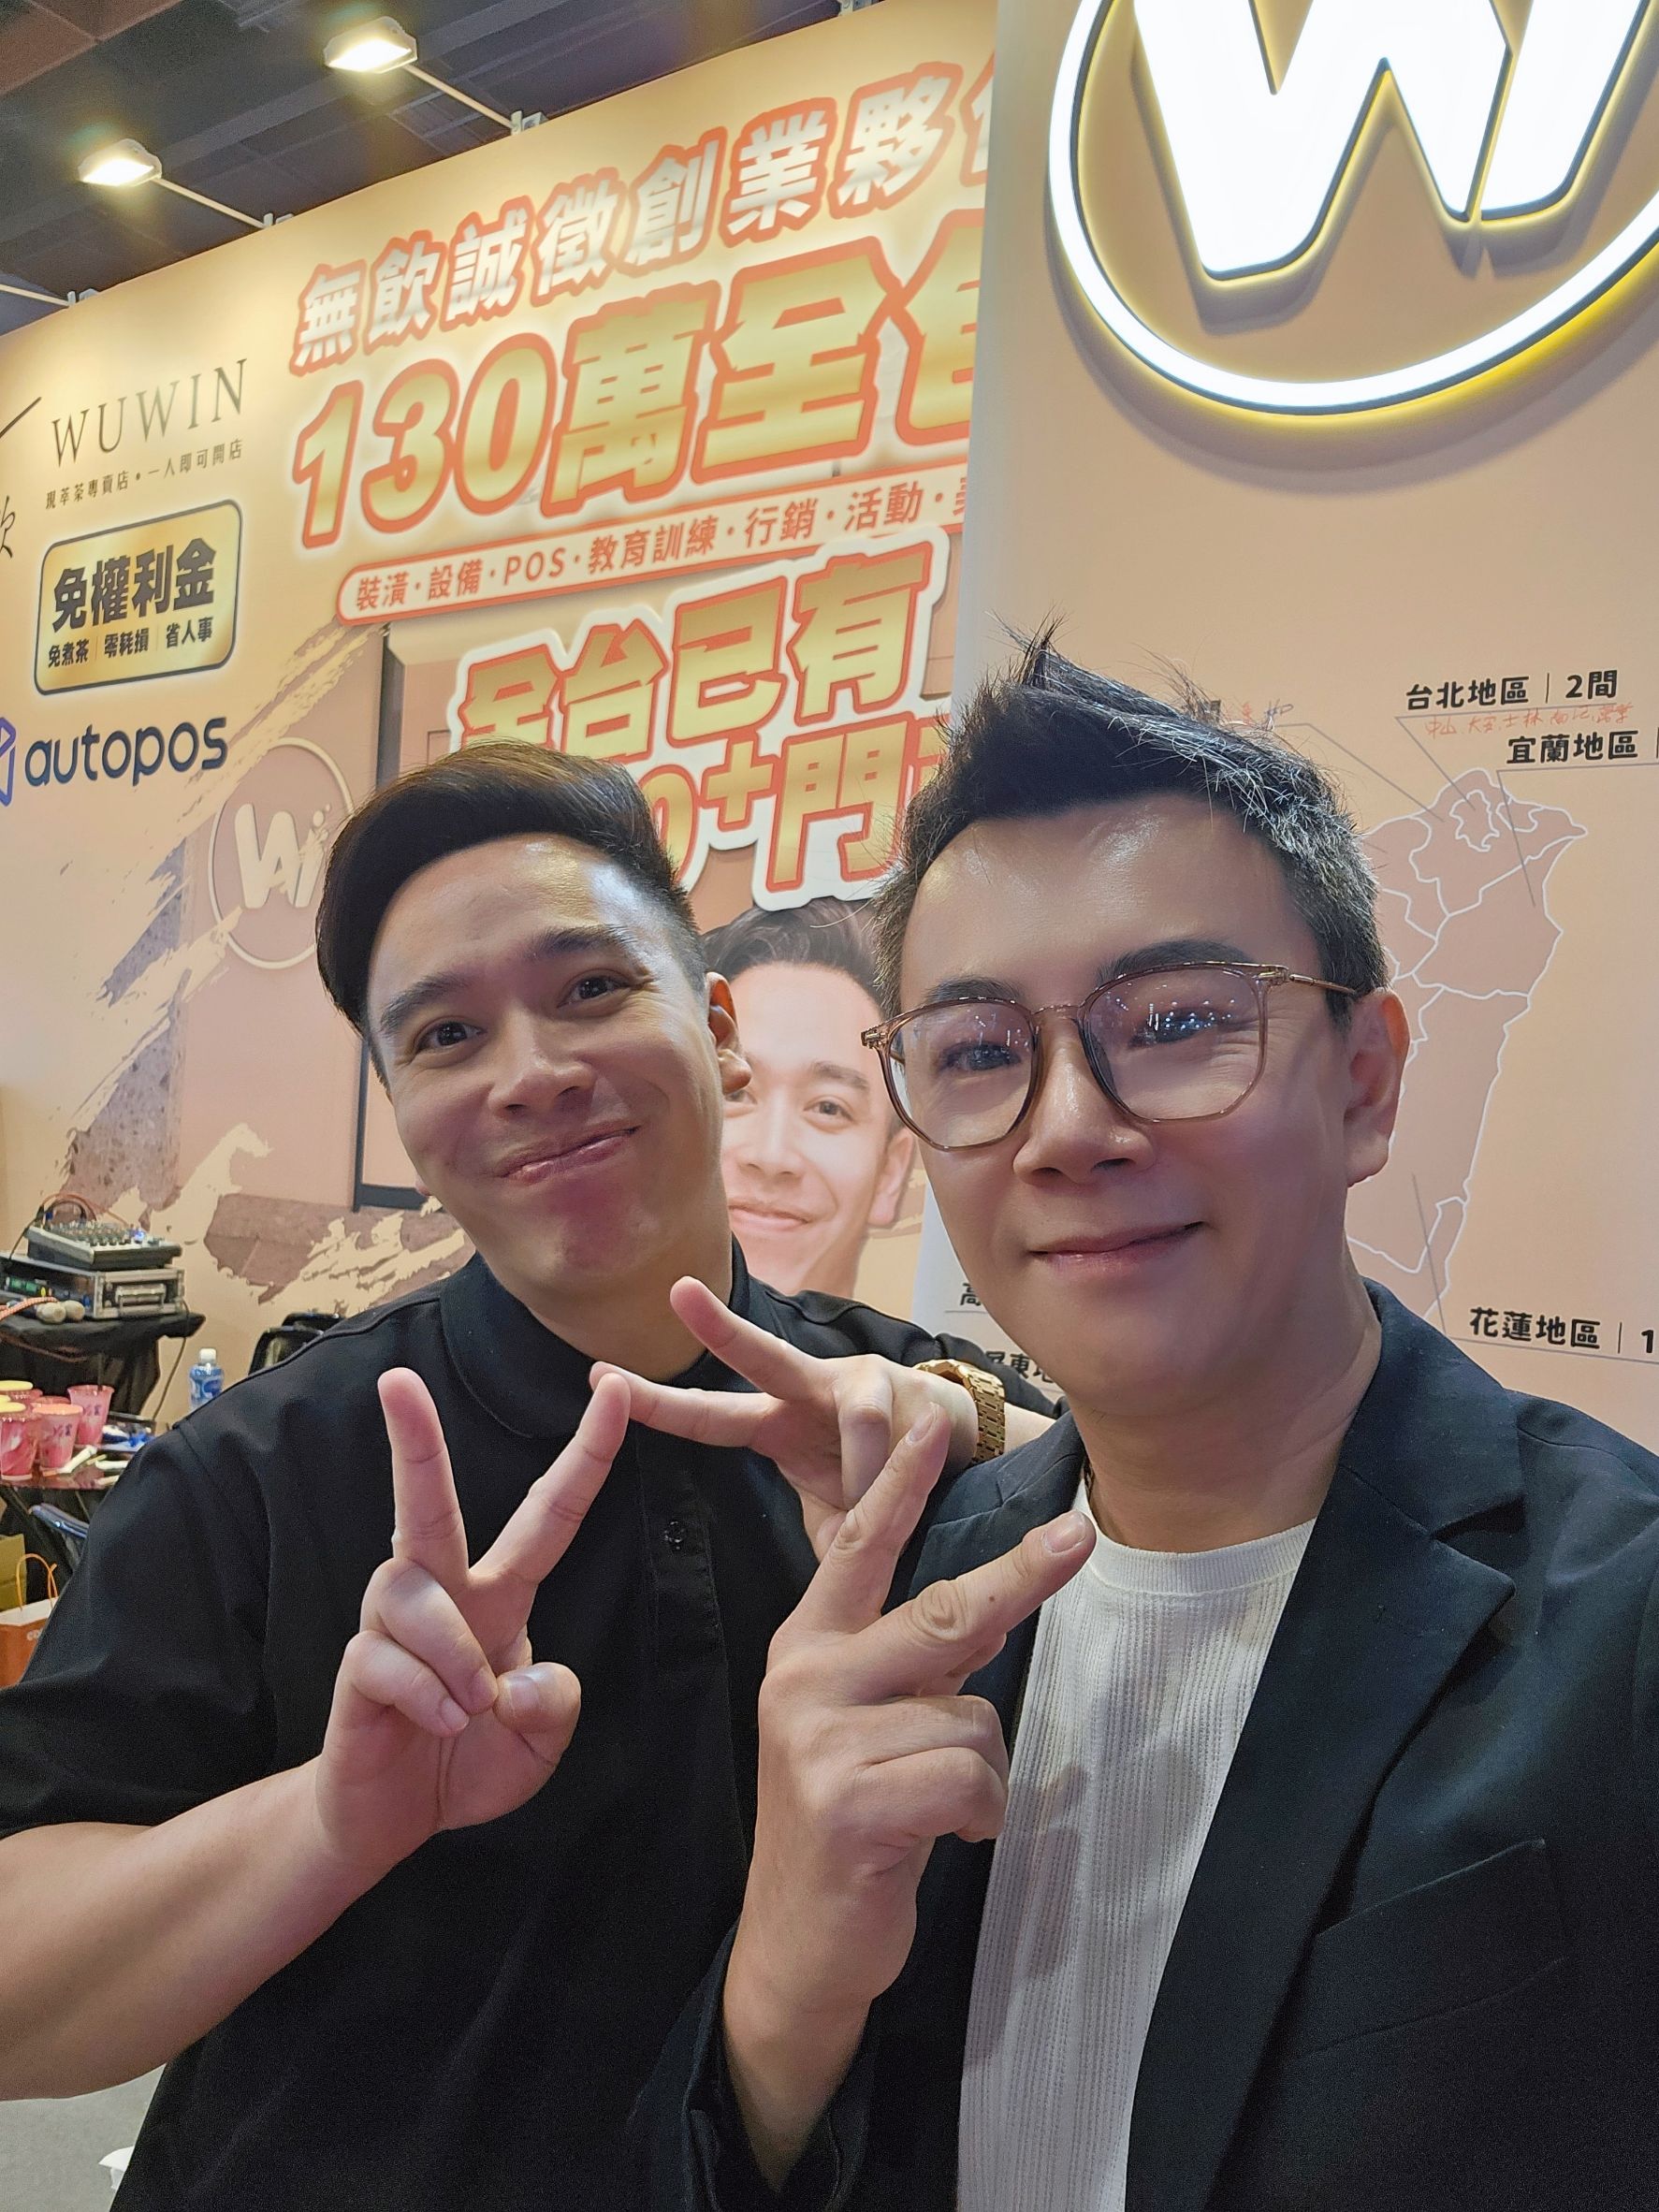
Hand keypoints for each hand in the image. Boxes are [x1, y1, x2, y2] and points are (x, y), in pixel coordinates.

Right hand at [312, 1369, 628, 1875]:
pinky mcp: (357, 1665)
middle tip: (398, 1381)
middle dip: (415, 1440)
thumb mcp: (538, 1740)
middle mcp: (442, 1593)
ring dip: (455, 1653)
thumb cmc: (468, 1759)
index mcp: (500, 1595)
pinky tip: (440, 1723)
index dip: (587, 1454)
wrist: (390, 1818)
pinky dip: (428, 1697)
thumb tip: (520, 1678)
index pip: (550, 1515)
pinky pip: (389, 1660)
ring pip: (413, 1593)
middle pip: (427, 1504)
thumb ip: (553, 1705)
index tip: (613, 1387)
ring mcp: (391, 1627)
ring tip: (472, 1706)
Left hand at [591, 1276, 980, 1536]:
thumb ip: (823, 1543)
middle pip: (757, 1353)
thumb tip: (819, 1611)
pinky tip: (908, 1487)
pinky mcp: (902, 1383)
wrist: (954, 1442)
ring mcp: (854, 1379)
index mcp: (774, 1422)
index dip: (657, 1402)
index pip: (707, 1414)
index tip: (597, 1377)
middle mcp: (805, 1387)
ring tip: (878, 1508)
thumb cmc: (882, 1474)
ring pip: (855, 1417)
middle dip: (717, 1324)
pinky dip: (895, 1473)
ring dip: (868, 1477)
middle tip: (679, 1291)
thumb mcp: (839, 1515)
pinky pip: (895, 1435)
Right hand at [720, 1409, 1093, 2170]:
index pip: (857, 1548)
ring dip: (982, 1773)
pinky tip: (936, 1840)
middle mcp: (804, 1677)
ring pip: (971, 1716)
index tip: (931, 1419)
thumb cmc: (844, 1825)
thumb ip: (902, 1664)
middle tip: (1080, 1537)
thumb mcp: (855, 1727)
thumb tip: (985, 1610)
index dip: (897, 1483)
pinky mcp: (851, 1801)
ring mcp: (820, 1739)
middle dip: (1021, 1578)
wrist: (795, 1946)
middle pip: (943, 1612)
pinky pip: (970, 1780)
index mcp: (804, 1647)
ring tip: (936, 1810)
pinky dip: (978, 1817)